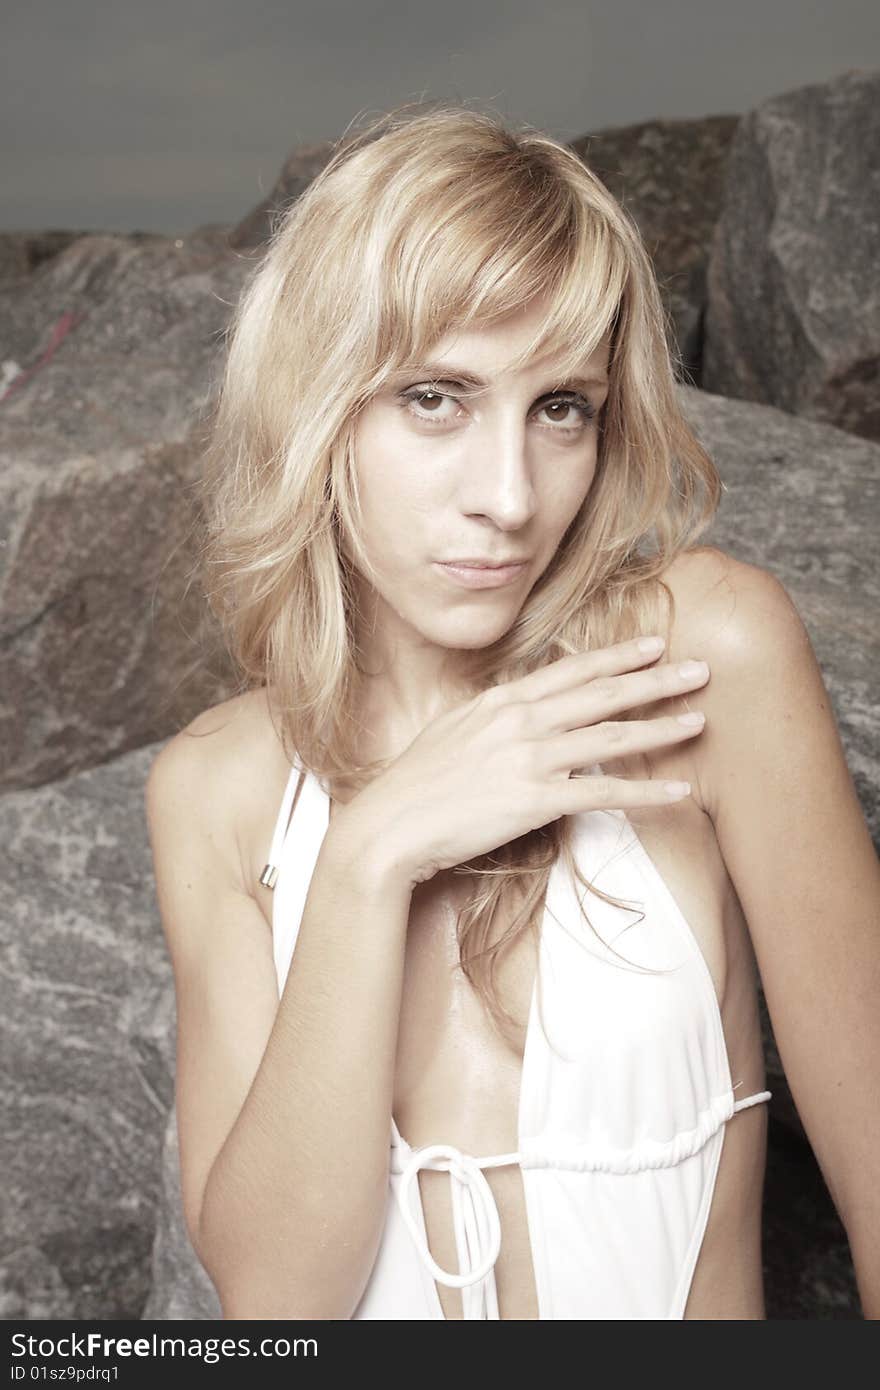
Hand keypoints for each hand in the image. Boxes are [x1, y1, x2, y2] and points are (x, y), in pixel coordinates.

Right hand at [334, 636, 708, 886]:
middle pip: (603, 694)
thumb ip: (492, 717)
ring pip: (611, 736)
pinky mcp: (535, 800)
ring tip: (700, 719)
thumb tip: (519, 709)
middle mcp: (521, 720)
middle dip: (656, 680)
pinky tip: (679, 792)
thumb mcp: (453, 731)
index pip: (572, 670)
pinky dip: (647, 792)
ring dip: (661, 727)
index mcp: (501, 700)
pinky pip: (604, 792)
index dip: (618, 656)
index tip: (653, 645)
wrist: (390, 825)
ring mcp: (530, 758)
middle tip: (701, 669)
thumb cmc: (415, 784)